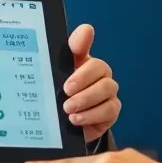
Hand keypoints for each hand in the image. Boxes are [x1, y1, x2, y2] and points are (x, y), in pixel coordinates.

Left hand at [64, 24, 120, 141]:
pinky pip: (110, 109)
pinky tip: (77, 119)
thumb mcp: (50, 85)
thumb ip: (53, 65)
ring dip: (86, 99)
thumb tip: (61, 44)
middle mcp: (96, 73)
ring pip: (107, 88)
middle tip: (66, 90)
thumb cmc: (58, 102)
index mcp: (79, 62)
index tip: (84, 32)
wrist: (63, 130)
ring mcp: (106, 92)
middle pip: (99, 67)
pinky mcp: (111, 111)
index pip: (82, 44)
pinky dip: (92, 114)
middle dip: (83, 78)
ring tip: (68, 109)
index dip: (82, 38)